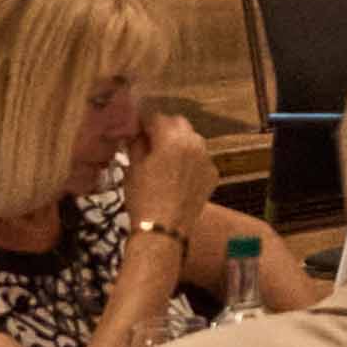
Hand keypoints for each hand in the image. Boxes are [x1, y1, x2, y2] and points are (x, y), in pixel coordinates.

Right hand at [123, 108, 218, 236]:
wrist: (164, 229)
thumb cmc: (143, 197)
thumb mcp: (133, 168)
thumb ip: (137, 144)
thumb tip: (137, 133)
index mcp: (173, 139)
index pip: (157, 118)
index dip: (144, 122)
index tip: (136, 128)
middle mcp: (195, 143)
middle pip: (178, 124)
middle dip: (164, 128)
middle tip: (149, 140)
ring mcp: (207, 158)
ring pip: (192, 140)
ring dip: (179, 143)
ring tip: (163, 158)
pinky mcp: (213, 174)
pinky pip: (200, 159)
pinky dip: (190, 160)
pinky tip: (177, 175)